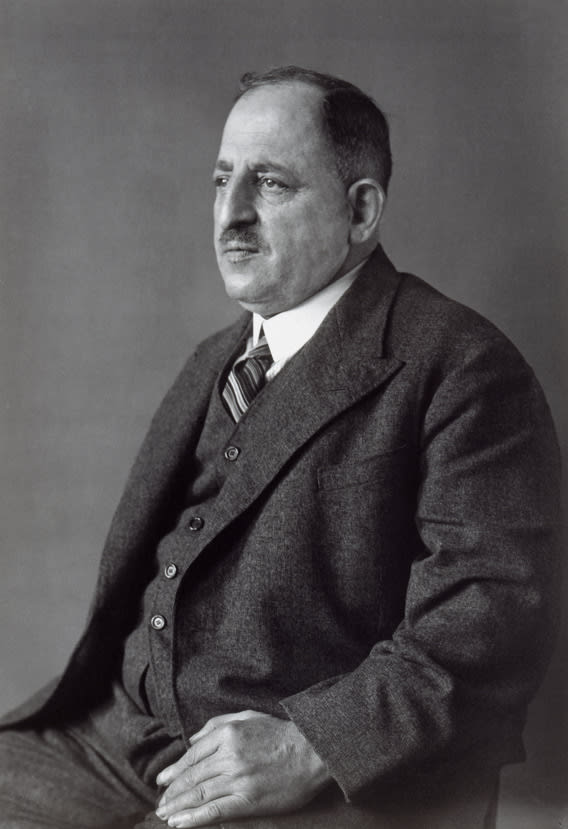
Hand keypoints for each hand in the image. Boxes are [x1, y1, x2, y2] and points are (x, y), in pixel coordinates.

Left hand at [155, 710, 331, 826]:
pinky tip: (180, 824)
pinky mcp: (248, 800)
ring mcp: (237, 779)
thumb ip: (217, 724)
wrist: (312, 751)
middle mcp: (228, 756)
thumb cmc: (280, 733)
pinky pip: (215, 811)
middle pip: (192, 777)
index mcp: (226, 734)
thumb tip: (193, 739)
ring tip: (164, 815)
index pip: (192, 756)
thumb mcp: (247, 717)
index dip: (174, 771)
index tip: (162, 781)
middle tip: (159, 803)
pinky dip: (194, 819)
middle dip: (172, 792)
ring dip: (177, 807)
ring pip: (199, 795)